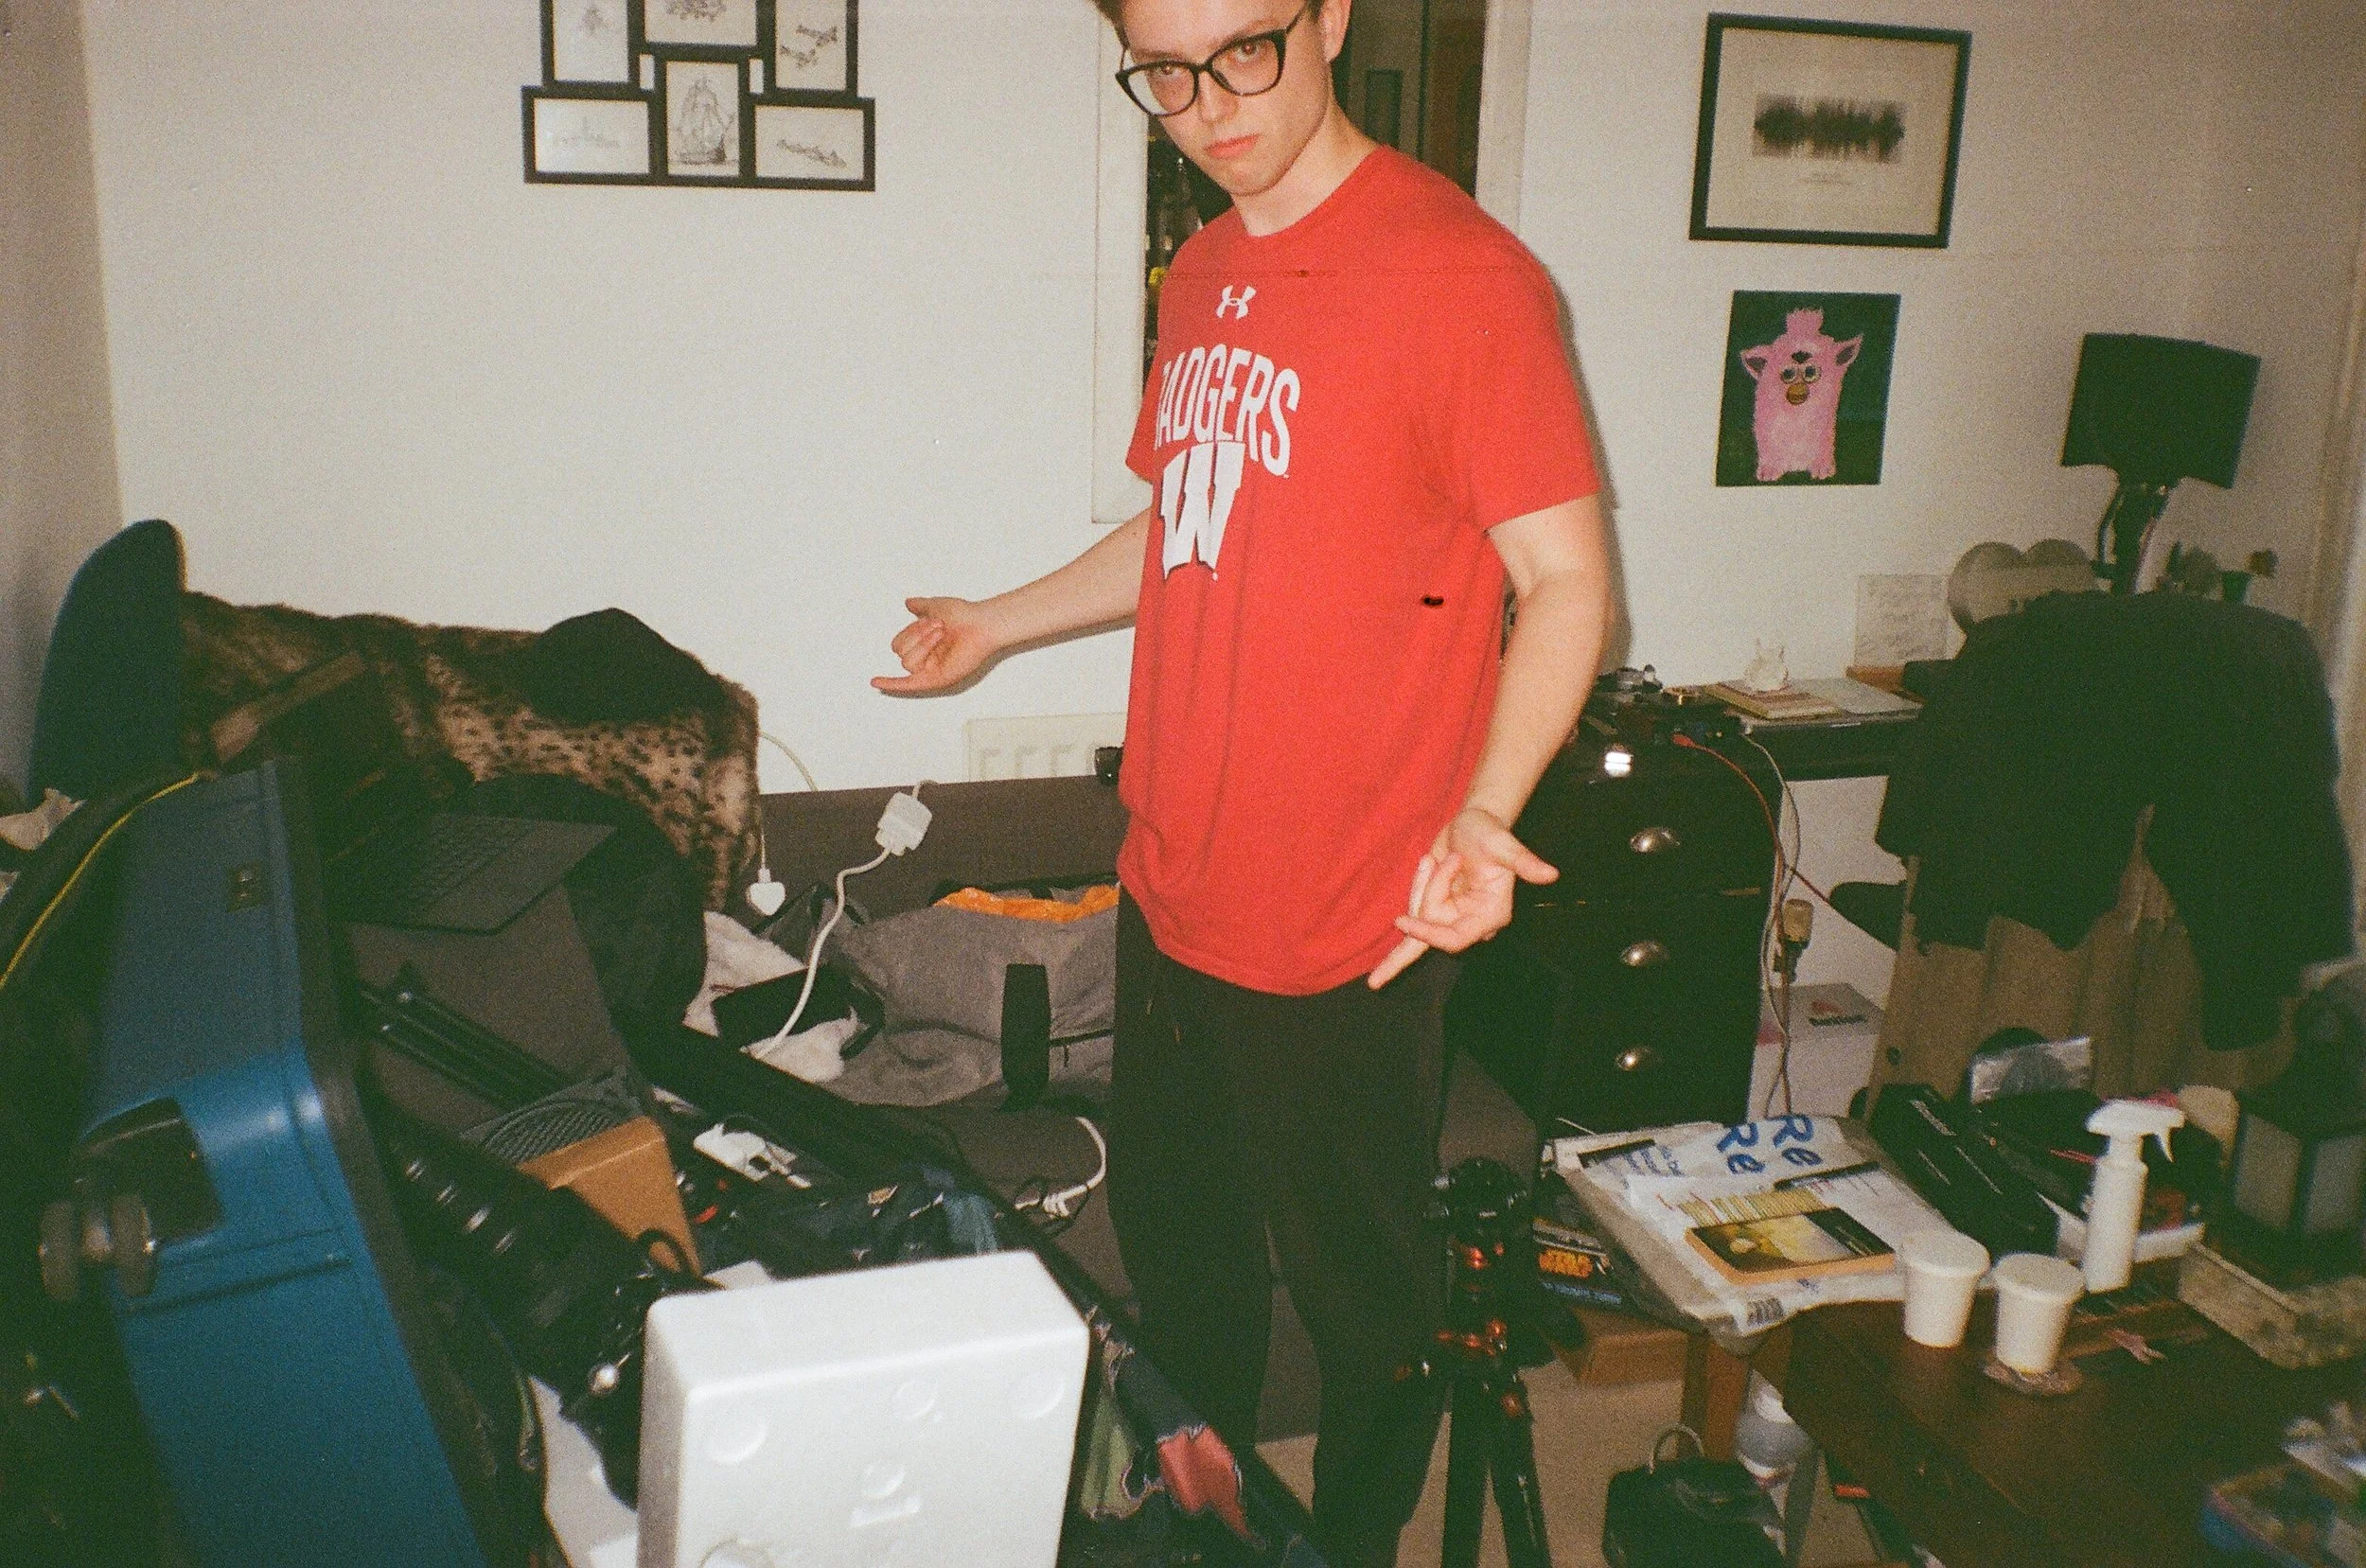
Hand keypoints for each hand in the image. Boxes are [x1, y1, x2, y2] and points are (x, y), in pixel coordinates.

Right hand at [872, 597, 999, 693]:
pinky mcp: (937, 678)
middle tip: (939, 628)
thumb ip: (921, 606)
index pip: (899, 642)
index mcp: (925, 644)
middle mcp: (927, 659)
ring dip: (923, 644)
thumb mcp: (936, 606)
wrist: (982, 623)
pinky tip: (877, 683)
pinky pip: (908, 685)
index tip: (929, 619)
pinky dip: (891, 684)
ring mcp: (932, 670)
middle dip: (917, 635)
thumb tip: (910, 603)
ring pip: (907, 662)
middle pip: (900, 652)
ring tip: (942, 636)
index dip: (911, 630)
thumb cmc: (966, 616)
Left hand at [1366, 808, 1557, 987]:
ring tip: (1440, 855)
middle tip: (1431, 860)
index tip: (1403, 921)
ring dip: (1423, 882)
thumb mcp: (1505, 845)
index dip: (1428, 934)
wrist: (1474, 824)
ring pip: (1419, 916)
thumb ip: (1524, 862)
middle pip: (1431, 928)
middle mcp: (1472, 922)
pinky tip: (1429, 860)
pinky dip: (1415, 887)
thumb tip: (1551, 875)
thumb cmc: (1491, 833)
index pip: (1455, 939)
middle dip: (1427, 894)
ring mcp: (1453, 917)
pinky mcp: (1437, 909)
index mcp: (1492, 915)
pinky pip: (1414, 910)